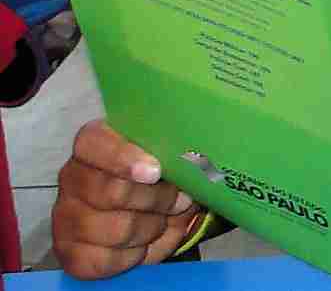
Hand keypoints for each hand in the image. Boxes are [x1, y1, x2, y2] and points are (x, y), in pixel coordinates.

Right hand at [53, 121, 201, 277]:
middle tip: (180, 200)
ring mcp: (65, 217)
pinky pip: (109, 259)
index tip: (155, 172)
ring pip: (118, 229)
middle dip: (157, 200)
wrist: (141, 212)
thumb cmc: (156, 176)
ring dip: (153, 227)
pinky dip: (137, 254)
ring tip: (164, 220)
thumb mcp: (167, 156)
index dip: (124, 158)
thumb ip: (174, 153)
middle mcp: (72, 178)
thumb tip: (193, 165)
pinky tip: (144, 242)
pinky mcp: (70, 253)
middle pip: (112, 192)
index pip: (93, 143)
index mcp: (92, 144)